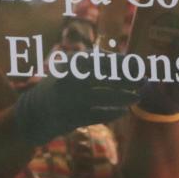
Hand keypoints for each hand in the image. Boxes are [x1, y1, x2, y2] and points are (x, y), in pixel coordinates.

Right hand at [13, 57, 139, 145]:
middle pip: (107, 77)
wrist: (34, 112)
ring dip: (124, 97)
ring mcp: (72, 99)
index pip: (104, 60)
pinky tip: (123, 111)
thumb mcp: (71, 71)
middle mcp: (72, 79)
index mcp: (72, 64)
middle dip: (128, 79)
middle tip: (144, 80)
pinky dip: (113, 112)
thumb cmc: (60, 88)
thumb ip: (94, 67)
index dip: (124, 63)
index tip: (140, 65)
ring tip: (137, 97)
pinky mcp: (73, 117)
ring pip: (105, 96)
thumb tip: (126, 63)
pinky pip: (99, 114)